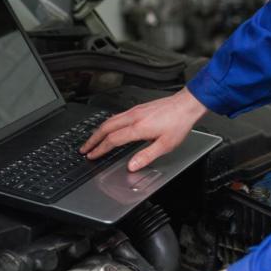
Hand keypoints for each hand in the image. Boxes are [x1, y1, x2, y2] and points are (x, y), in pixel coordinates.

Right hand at [80, 88, 207, 170]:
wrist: (186, 105)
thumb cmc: (178, 124)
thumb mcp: (165, 145)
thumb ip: (146, 156)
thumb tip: (132, 165)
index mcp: (138, 128)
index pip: (113, 140)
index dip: (100, 149)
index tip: (92, 155)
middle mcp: (133, 117)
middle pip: (105, 127)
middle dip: (92, 139)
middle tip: (84, 148)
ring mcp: (134, 111)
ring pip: (109, 120)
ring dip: (98, 131)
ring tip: (92, 140)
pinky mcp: (137, 108)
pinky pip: (116, 116)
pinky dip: (107, 124)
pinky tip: (108, 128)